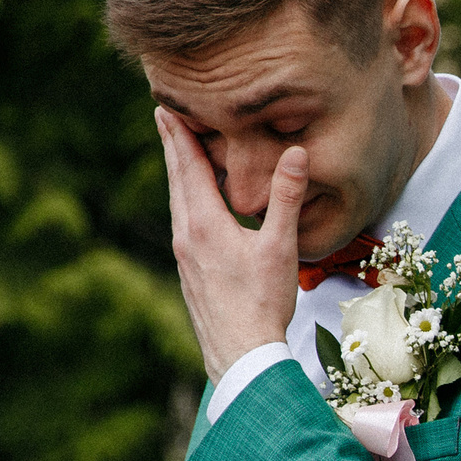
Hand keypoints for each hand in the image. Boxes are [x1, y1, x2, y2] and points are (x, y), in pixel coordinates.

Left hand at [155, 107, 301, 383]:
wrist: (239, 354)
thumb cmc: (263, 302)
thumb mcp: (281, 247)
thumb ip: (286, 197)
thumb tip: (297, 153)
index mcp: (204, 223)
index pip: (187, 167)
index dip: (179, 135)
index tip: (166, 106)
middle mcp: (186, 236)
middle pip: (176, 181)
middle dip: (172, 147)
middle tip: (163, 118)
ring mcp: (184, 256)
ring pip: (177, 204)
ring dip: (177, 175)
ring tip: (177, 155)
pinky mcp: (190, 272)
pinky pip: (183, 225)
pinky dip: (185, 202)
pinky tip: (193, 209)